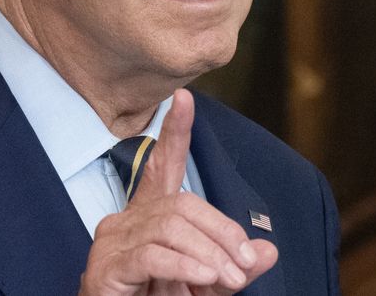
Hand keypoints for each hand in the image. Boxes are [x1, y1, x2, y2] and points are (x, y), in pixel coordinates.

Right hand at [79, 89, 277, 294]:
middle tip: (244, 264)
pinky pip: (152, 256)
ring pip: (170, 227)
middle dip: (221, 231)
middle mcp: (125, 220)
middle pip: (182, 203)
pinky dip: (184, 266)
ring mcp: (111, 241)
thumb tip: (269, 250)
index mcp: (148, 216)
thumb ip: (235, 266)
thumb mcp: (208, 285)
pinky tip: (201, 278)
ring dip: (208, 254)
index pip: (162, 166)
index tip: (184, 98)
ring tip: (228, 277)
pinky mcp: (106, 267)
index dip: (175, 133)